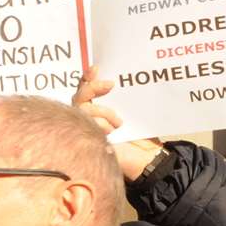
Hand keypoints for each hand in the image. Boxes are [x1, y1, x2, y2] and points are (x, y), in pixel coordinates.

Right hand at [73, 67, 165, 181]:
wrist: (145, 158)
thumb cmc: (141, 136)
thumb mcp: (133, 111)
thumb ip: (121, 97)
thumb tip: (115, 78)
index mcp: (100, 109)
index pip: (86, 89)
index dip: (88, 77)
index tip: (97, 68)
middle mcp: (90, 118)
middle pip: (80, 96)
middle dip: (93, 88)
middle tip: (110, 86)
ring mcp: (86, 129)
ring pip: (82, 110)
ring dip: (101, 111)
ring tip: (119, 123)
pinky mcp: (85, 141)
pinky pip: (85, 125)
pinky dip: (99, 124)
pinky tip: (110, 132)